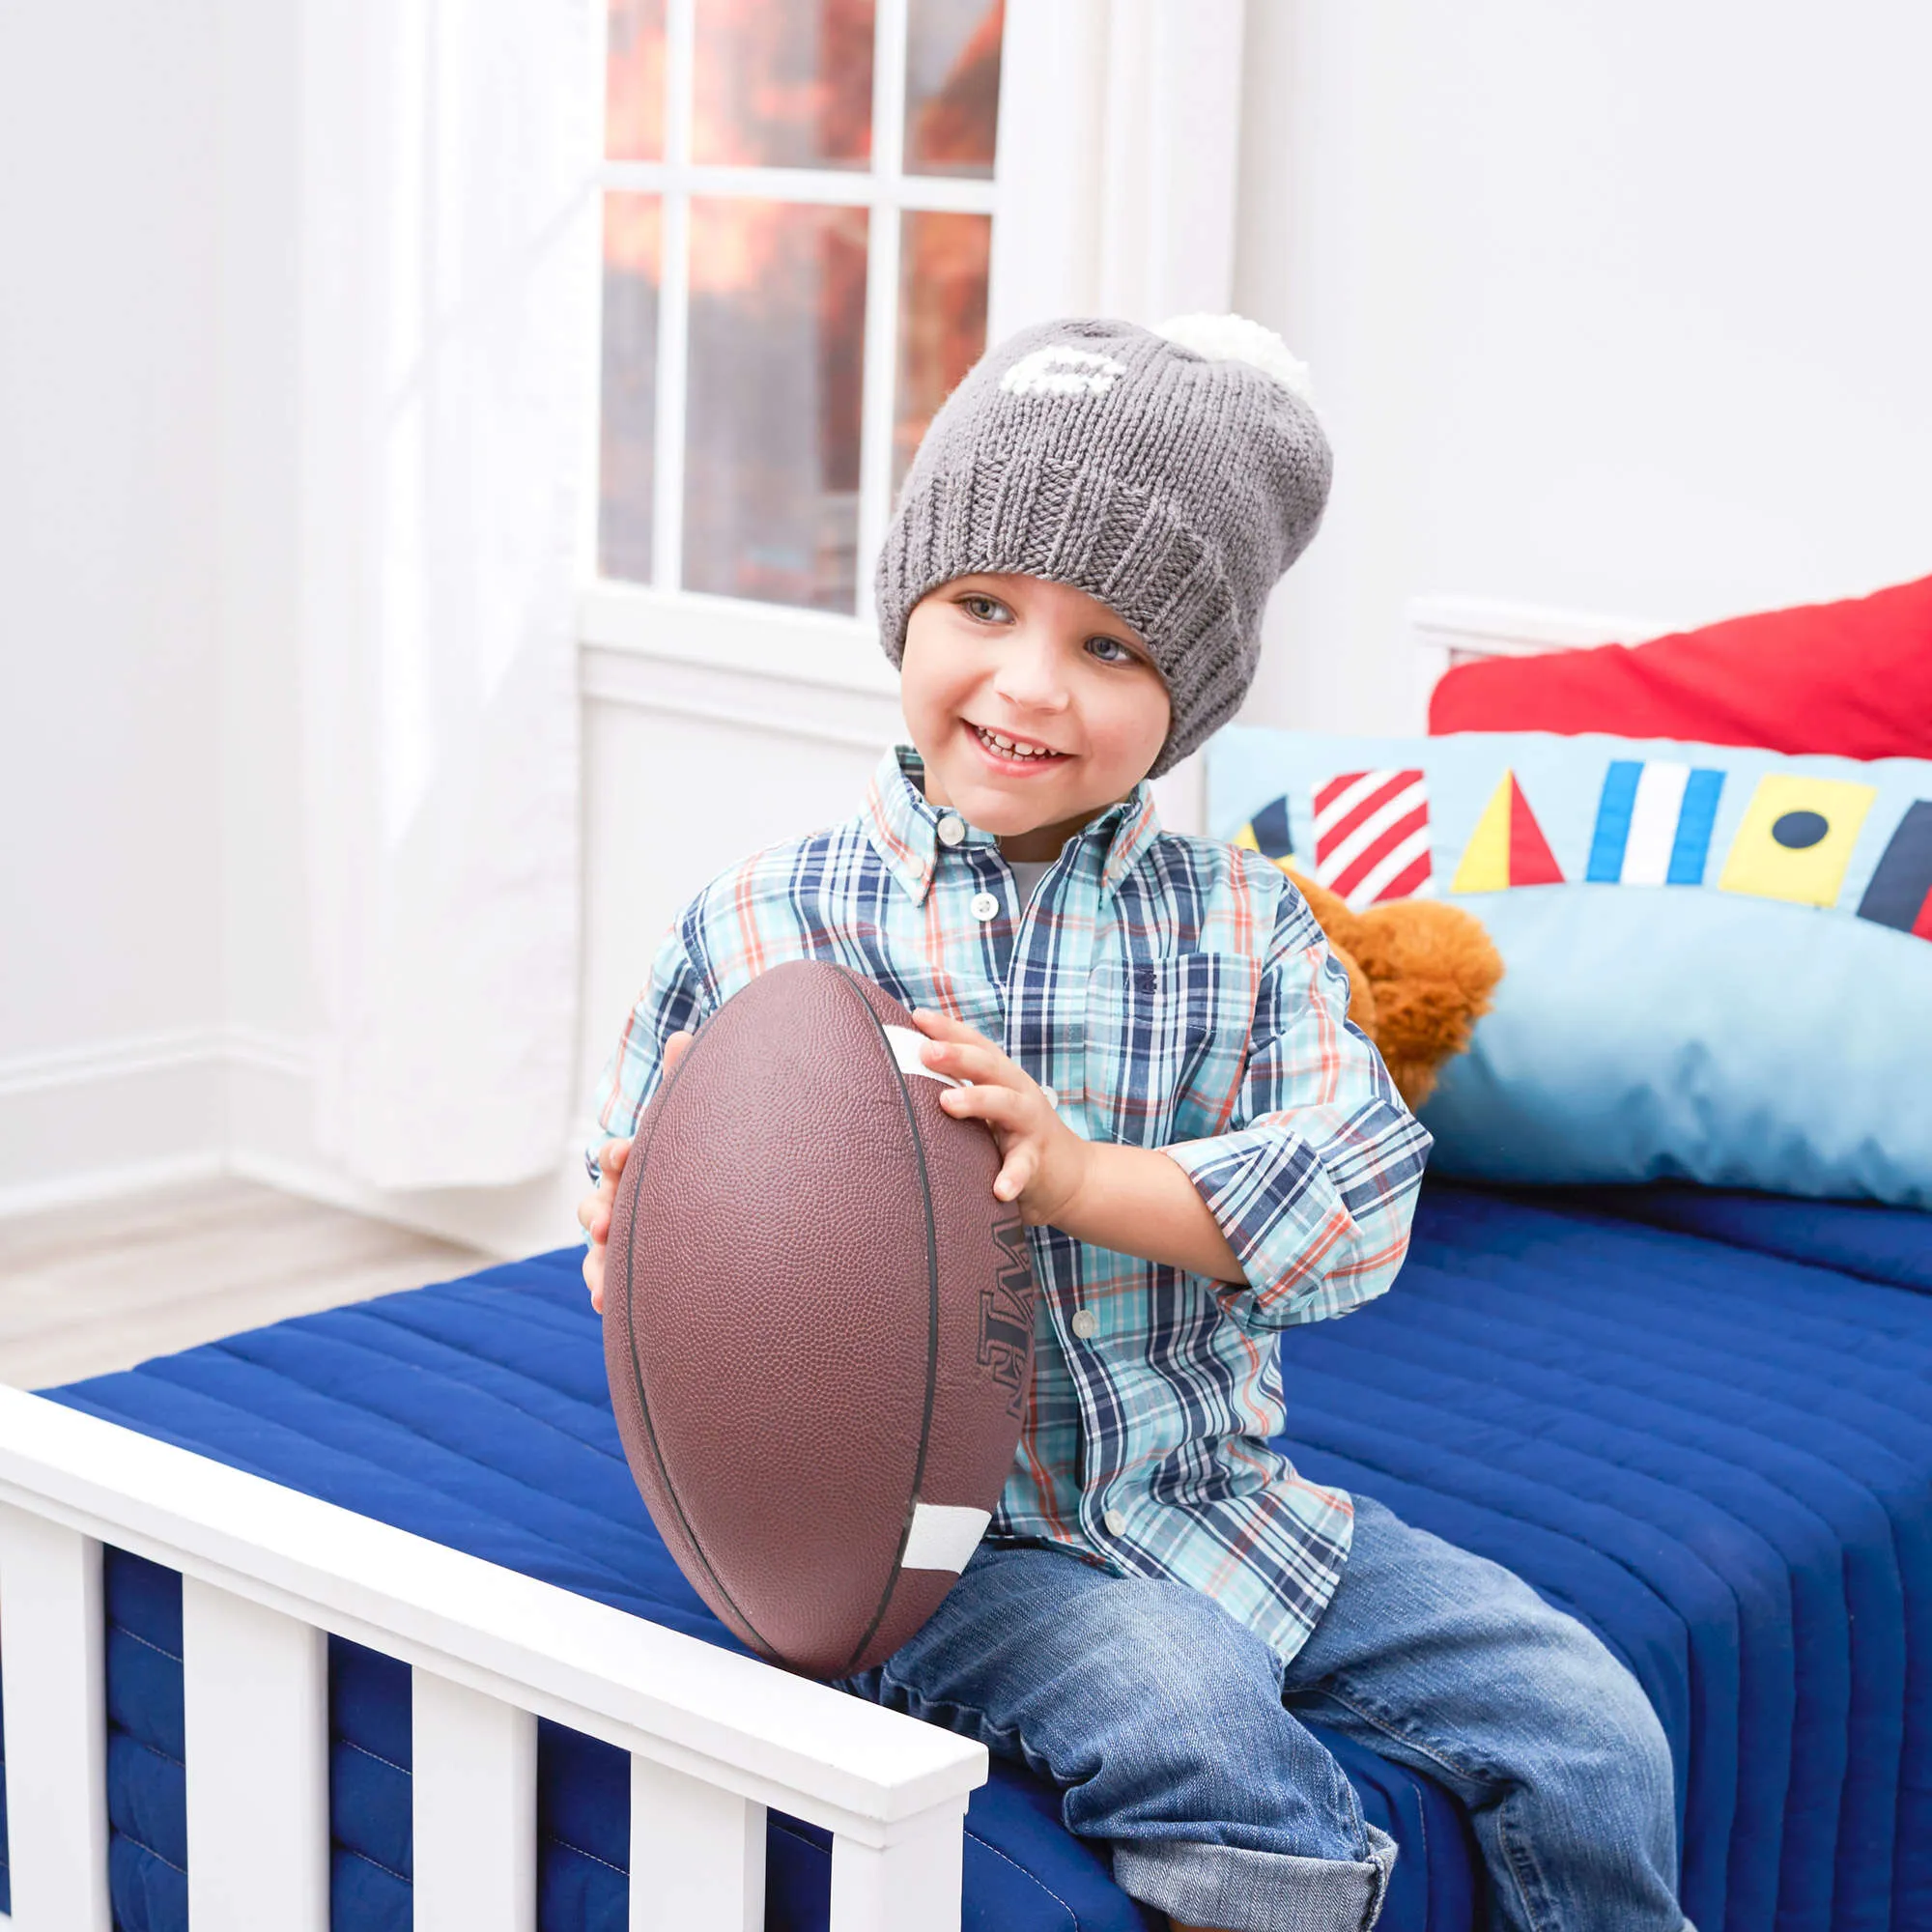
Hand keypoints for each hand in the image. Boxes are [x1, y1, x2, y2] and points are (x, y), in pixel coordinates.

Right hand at [580, 1030, 691, 1311]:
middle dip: (599, 1212)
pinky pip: (609, 1276)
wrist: (700, 1184)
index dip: (620, 1154)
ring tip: (601, 1283)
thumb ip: (683, 1075)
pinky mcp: (627, 1261)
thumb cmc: (688, 1144)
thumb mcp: (684, 1112)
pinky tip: (607, 1304)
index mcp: (633, 1160)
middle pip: (598, 1205)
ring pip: (598, 1247)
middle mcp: (620, 1197)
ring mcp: (621, 1231)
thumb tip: (683, 1035)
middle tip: (606, 1221)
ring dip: (596, 1260)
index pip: (619, 1154)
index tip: (626, 1154)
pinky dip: (604, 1288)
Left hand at [910, 1009, 1092, 1227]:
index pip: (976, 1045)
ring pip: (1007, 1104)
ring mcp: (1031, 1126)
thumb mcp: (993, 1105)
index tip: (917, 1015)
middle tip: (925, 1052)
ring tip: (947, 1102)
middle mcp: (1018, 1093)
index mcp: (1003, 1077)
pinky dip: (1013, 1176)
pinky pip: (1024, 1167)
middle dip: (957, 1055)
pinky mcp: (1039, 1161)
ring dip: (978, 1099)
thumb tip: (909, 1072)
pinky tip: (999, 1189)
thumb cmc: (1017, 1135)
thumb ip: (963, 1088)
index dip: (949, 1028)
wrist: (1072, 1176)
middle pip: (989, 1065)